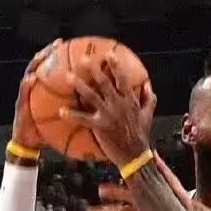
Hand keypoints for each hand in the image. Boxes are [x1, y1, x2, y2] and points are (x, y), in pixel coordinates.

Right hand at [11, 40, 60, 149]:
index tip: (65, 45)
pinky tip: (32, 79)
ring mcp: (25, 96)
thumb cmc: (44, 131)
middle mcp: (33, 89)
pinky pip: (24, 93)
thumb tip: (86, 104)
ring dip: (35, 64)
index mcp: (42, 91)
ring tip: (42, 56)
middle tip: (57, 44)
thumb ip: (67, 108)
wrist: (27, 144)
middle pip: (39, 66)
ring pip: (29, 74)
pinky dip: (27, 85)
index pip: (49, 69)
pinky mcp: (20, 105)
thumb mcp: (58, 117)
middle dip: (47, 53)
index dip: (56, 56)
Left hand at [60, 53, 156, 167]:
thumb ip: (149, 99)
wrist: (135, 156)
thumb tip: (148, 85)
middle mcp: (118, 105)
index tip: (109, 54)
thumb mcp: (148, 115)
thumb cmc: (141, 136)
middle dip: (94, 70)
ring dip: (79, 85)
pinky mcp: (100, 127)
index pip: (123, 80)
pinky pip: (83, 119)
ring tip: (69, 76)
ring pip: (91, 96)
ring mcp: (108, 115)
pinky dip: (72, 115)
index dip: (116, 66)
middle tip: (84, 59)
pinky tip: (61, 110)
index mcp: (130, 101)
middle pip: (104, 83)